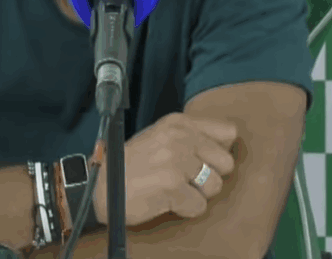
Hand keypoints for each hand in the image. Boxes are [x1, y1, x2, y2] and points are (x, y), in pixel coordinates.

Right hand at [92, 112, 237, 225]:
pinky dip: (185, 208)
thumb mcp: (161, 137)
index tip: (203, 160)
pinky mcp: (172, 184)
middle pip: (226, 163)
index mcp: (179, 122)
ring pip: (215, 185)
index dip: (219, 151)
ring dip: (198, 194)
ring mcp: (177, 160)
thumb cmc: (132, 164)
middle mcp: (180, 137)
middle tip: (185, 179)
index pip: (228, 132)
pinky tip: (167, 200)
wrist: (101, 186)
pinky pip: (199, 206)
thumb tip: (230, 140)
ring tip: (174, 189)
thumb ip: (191, 136)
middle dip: (210, 176)